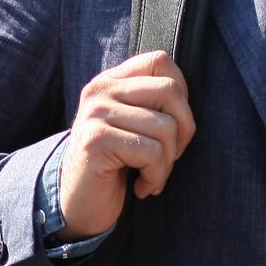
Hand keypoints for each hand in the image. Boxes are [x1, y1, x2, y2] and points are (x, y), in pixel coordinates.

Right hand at [57, 50, 196, 237]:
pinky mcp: (97, 140)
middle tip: (169, 157)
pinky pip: (153, 153)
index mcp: (110, 81)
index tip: (172, 126)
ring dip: (168, 162)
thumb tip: (186, 99)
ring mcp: (96, 114)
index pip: (160, 61)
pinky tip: (142, 187)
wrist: (79, 204)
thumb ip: (152, 104)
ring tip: (151, 175)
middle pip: (171, 92)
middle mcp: (100, 91)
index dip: (181, 95)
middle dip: (184, 131)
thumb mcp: (133, 126)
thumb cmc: (115, 166)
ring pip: (166, 128)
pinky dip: (156, 177)